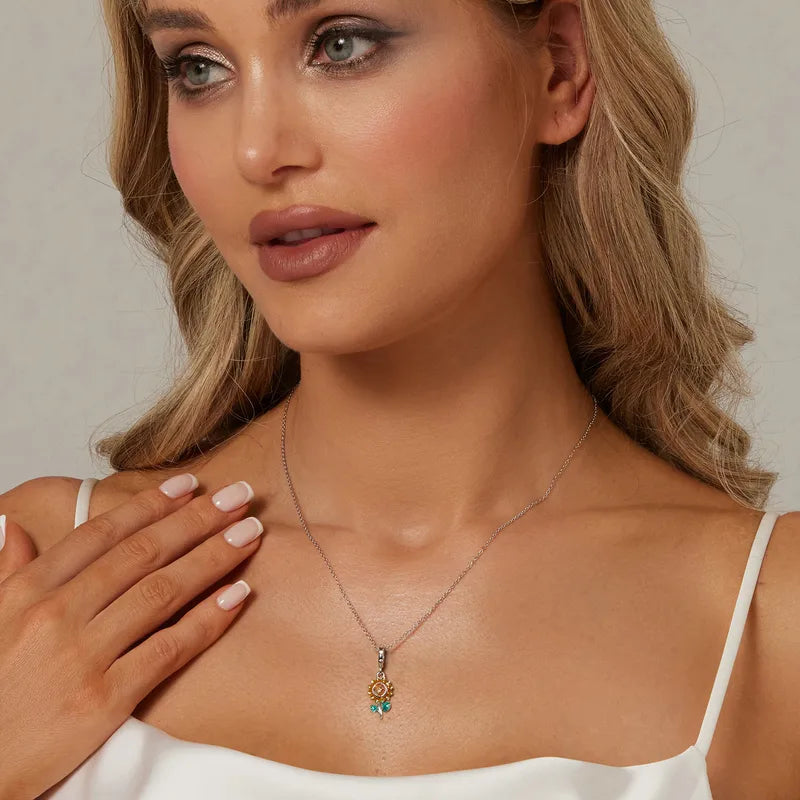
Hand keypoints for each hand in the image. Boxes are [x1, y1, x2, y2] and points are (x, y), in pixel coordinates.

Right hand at [0, 475, 263, 799]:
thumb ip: (7, 571)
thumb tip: (14, 525)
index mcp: (30, 591)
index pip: (103, 533)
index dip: (151, 504)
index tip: (191, 485)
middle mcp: (57, 614)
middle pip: (142, 554)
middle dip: (197, 520)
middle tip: (239, 497)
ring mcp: (83, 656)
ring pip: (162, 591)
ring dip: (213, 557)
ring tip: (249, 533)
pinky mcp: (105, 698)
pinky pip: (169, 648)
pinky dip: (208, 619)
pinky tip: (238, 594)